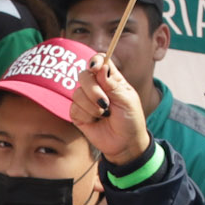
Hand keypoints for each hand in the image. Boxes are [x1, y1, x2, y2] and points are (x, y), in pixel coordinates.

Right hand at [65, 51, 153, 167]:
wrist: (125, 144)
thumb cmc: (130, 120)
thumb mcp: (127, 101)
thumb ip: (113, 84)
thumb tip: (101, 67)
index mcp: (111, 79)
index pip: (99, 60)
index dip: (95, 61)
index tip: (95, 68)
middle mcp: (96, 87)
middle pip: (84, 76)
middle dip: (93, 90)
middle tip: (105, 103)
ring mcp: (86, 100)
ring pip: (77, 93)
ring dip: (92, 106)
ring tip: (104, 115)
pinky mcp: (78, 114)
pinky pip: (74, 108)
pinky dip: (86, 116)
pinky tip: (95, 121)